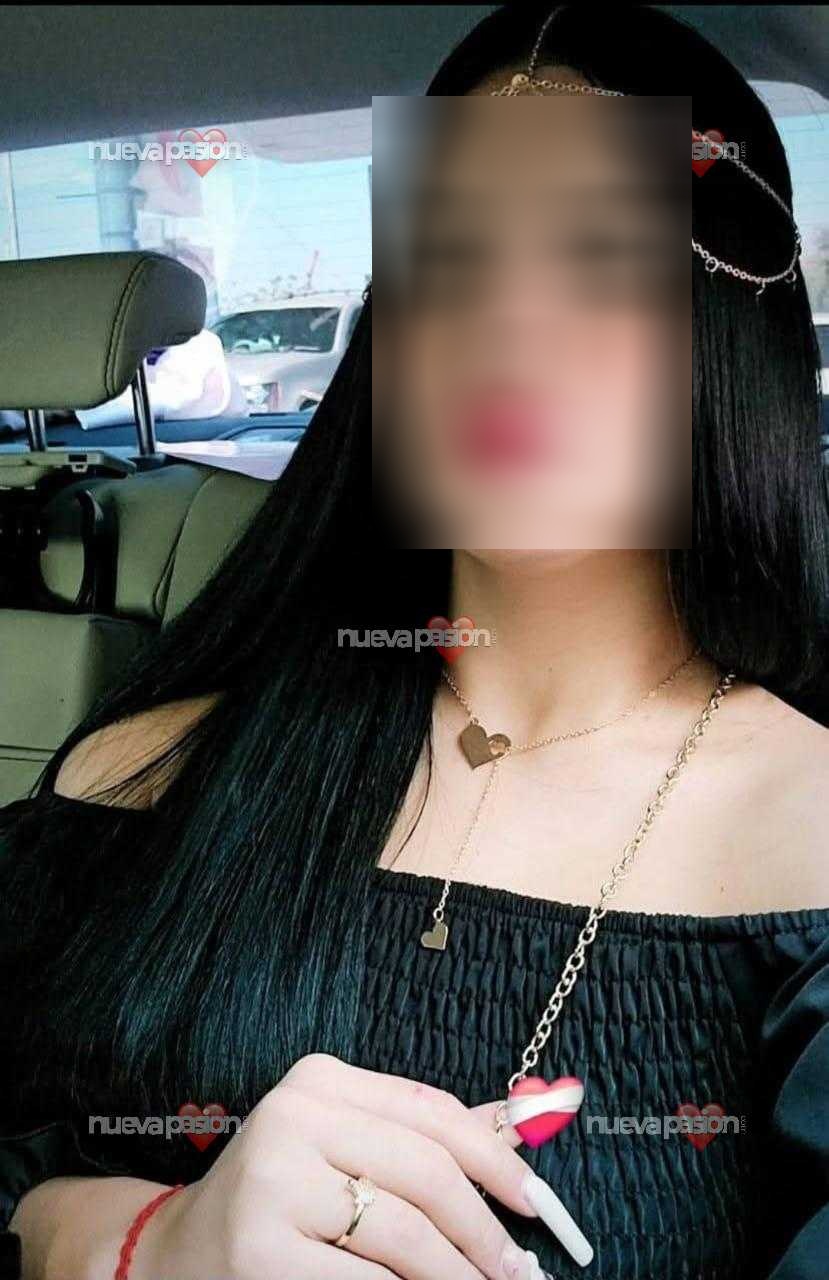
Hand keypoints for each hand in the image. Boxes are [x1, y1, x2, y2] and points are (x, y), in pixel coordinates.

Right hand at [135, 1052, 547, 1279]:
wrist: (178, 1257)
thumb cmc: (281, 1200)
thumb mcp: (343, 1146)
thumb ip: (422, 1137)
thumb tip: (525, 1125)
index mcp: (319, 1081)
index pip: (431, 1111)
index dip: (496, 1159)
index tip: (535, 1202)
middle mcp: (293, 1117)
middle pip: (427, 1173)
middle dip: (484, 1231)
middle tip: (518, 1273)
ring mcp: (274, 1184)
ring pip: (407, 1235)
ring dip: (458, 1275)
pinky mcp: (262, 1252)